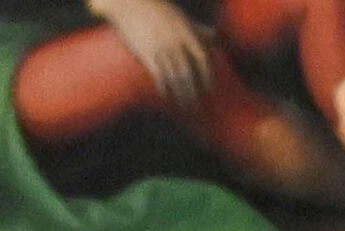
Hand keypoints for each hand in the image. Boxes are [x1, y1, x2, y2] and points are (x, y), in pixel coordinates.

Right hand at [91, 0, 217, 107]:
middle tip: (197, 103)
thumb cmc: (156, 9)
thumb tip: (215, 33)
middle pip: (189, 72)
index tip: (209, 87)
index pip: (203, 58)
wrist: (129, 4)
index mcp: (186, 32)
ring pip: (174, 77)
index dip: (208, 75)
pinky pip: (158, 75)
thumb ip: (198, 28)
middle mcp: (175, 42)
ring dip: (181, 94)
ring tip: (184, 105)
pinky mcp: (146, 54)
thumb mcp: (180, 17)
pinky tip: (166, 95)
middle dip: (194, 91)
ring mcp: (161, 49)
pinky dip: (164, 88)